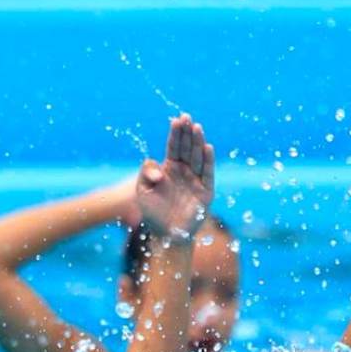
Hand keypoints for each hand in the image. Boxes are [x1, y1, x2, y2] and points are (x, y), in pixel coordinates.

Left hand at [135, 113, 213, 240]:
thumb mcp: (142, 191)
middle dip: (187, 133)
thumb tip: (155, 163)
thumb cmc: (152, 213)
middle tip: (187, 117)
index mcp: (169, 169)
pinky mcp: (205, 191)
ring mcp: (195, 180)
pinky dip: (208, 161)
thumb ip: (145, 174)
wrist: (167, 234)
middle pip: (186, 148)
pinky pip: (208, 173)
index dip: (175, 134)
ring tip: (197, 127)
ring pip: (197, 157)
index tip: (176, 120)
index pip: (173, 147)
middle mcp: (184, 172)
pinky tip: (207, 147)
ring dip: (198, 142)